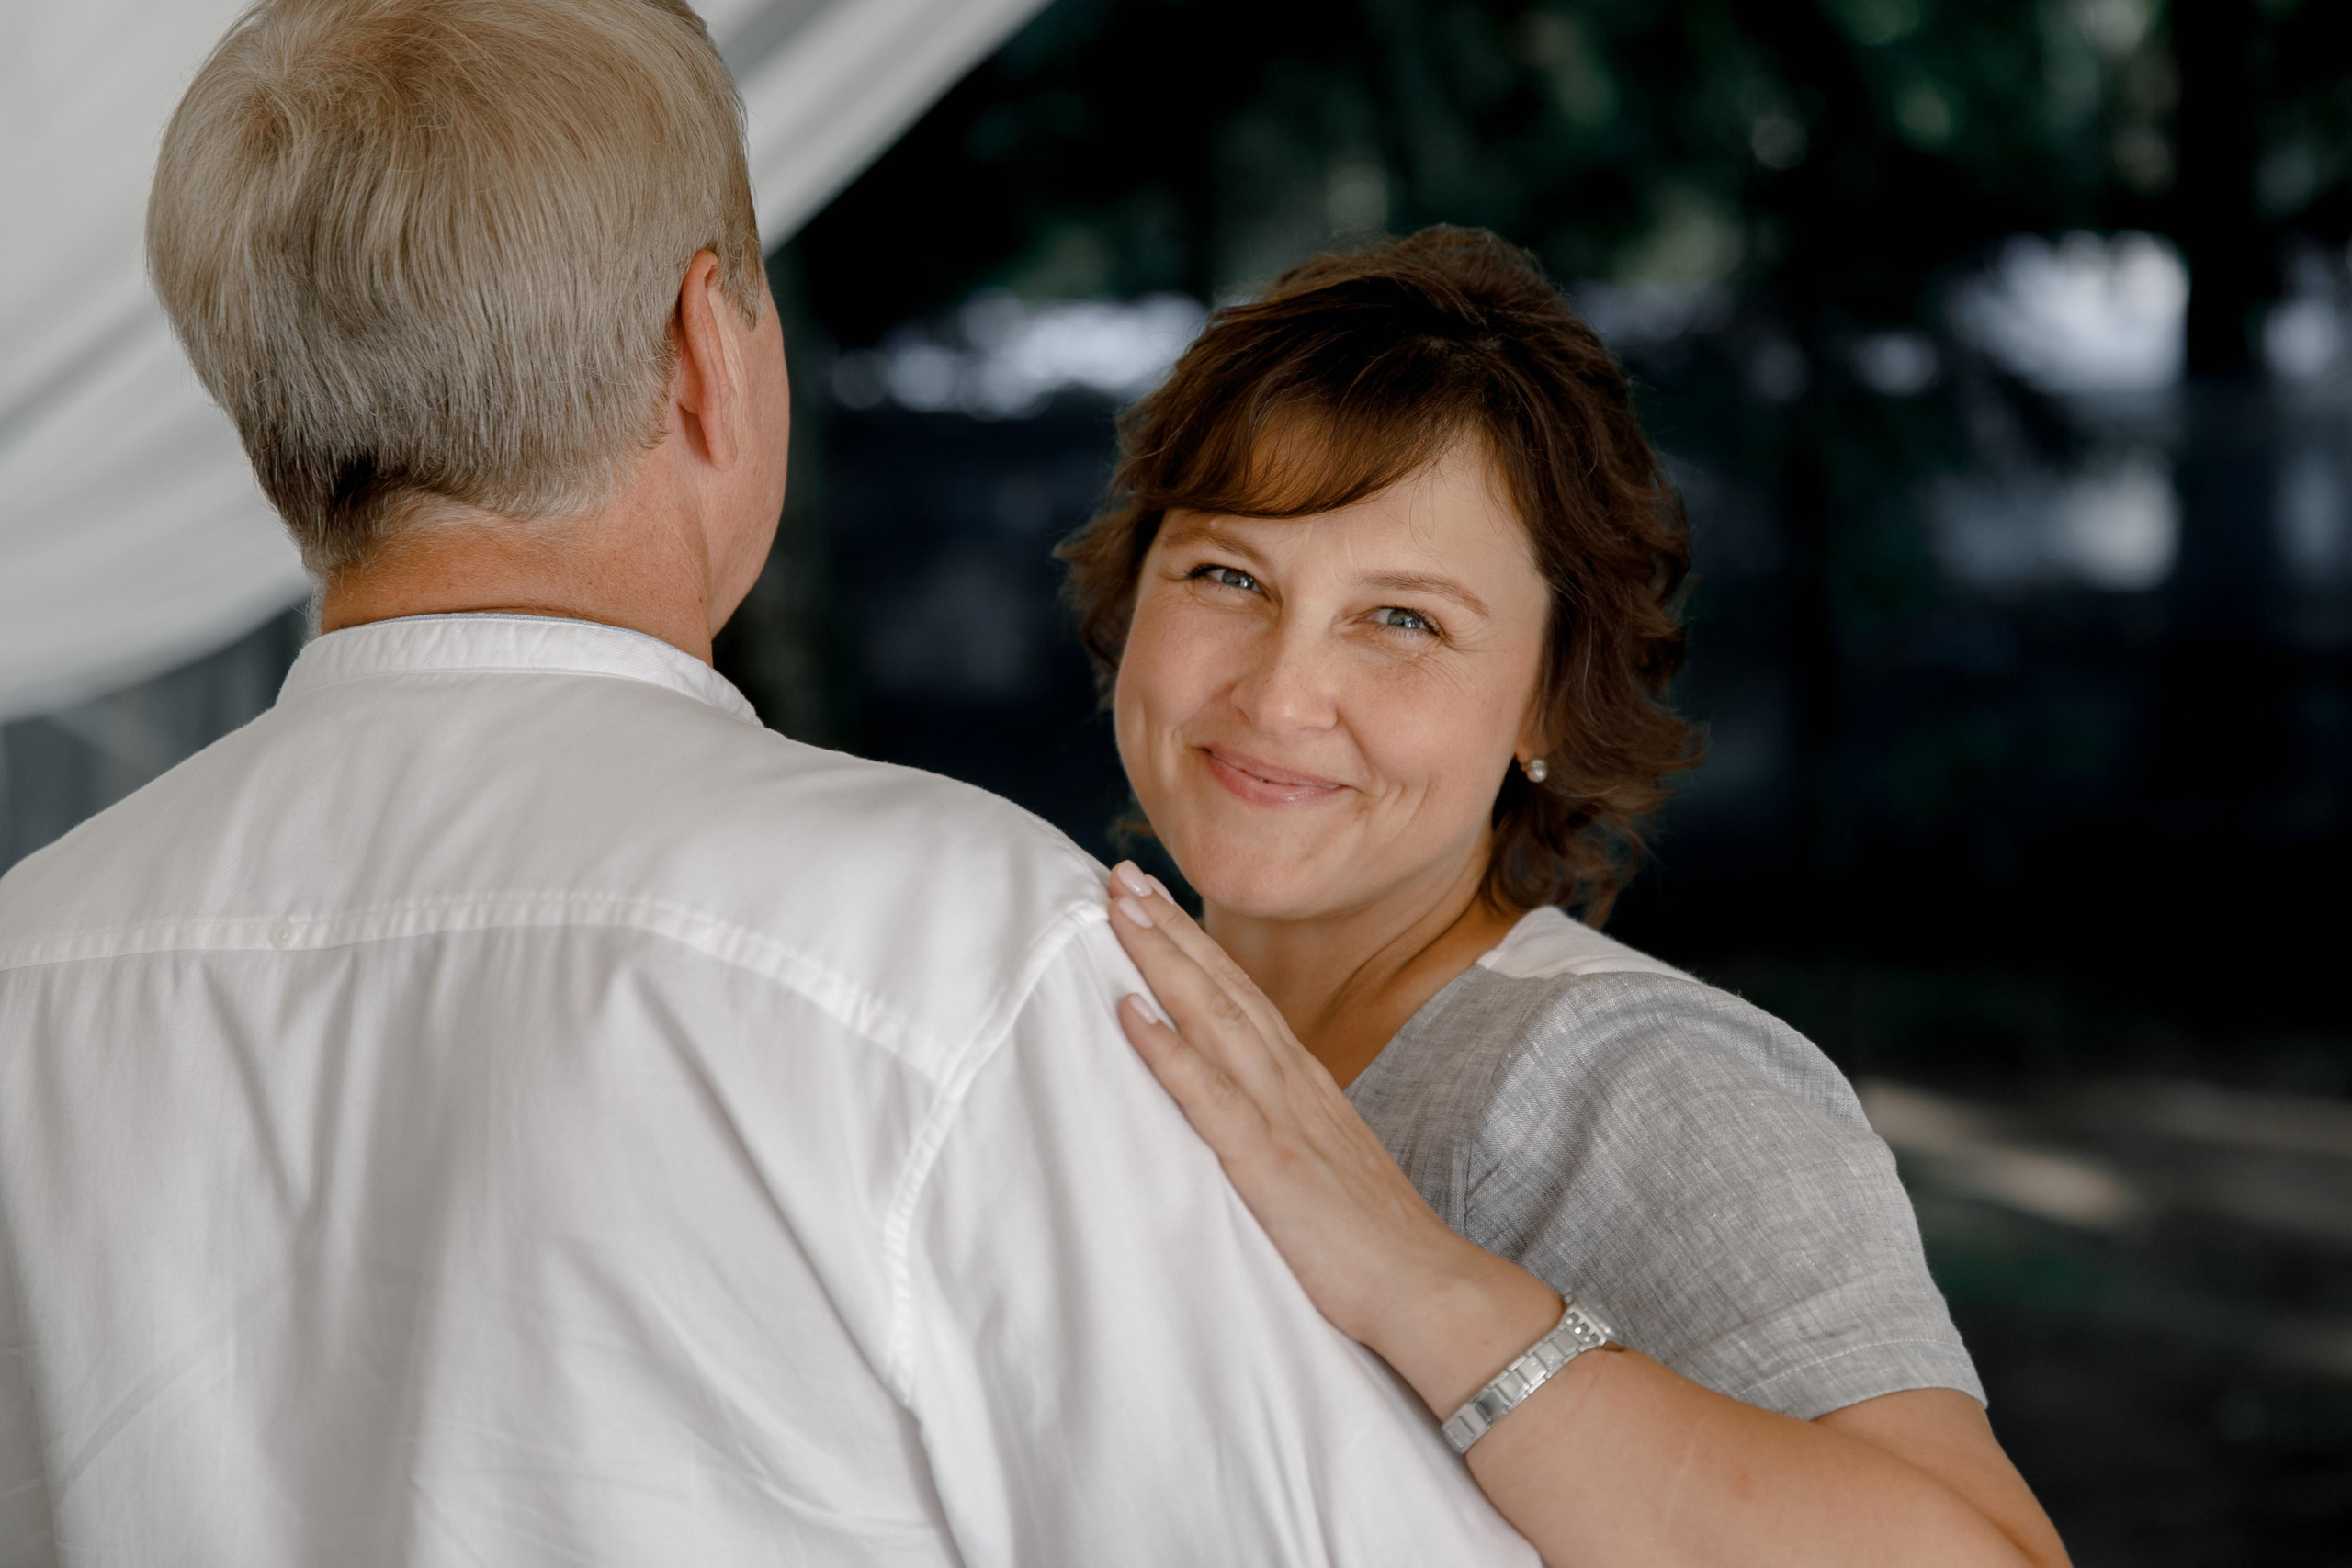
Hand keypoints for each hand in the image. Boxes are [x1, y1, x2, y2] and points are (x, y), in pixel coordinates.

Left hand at [1104, 863, 1560, 1413]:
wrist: (1429, 1288)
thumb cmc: (1371, 1240)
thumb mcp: (1324, 1161)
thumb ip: (1285, 1125)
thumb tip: (1243, 1108)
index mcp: (1302, 1082)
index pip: (1240, 996)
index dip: (1195, 943)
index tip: (1154, 898)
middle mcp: (1291, 1081)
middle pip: (1221, 987)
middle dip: (1168, 927)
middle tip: (1120, 872)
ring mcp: (1282, 1116)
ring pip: (1211, 1018)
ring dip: (1161, 960)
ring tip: (1118, 910)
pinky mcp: (1269, 1162)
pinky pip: (1207, 1095)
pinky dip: (1165, 1048)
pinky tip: (1128, 1012)